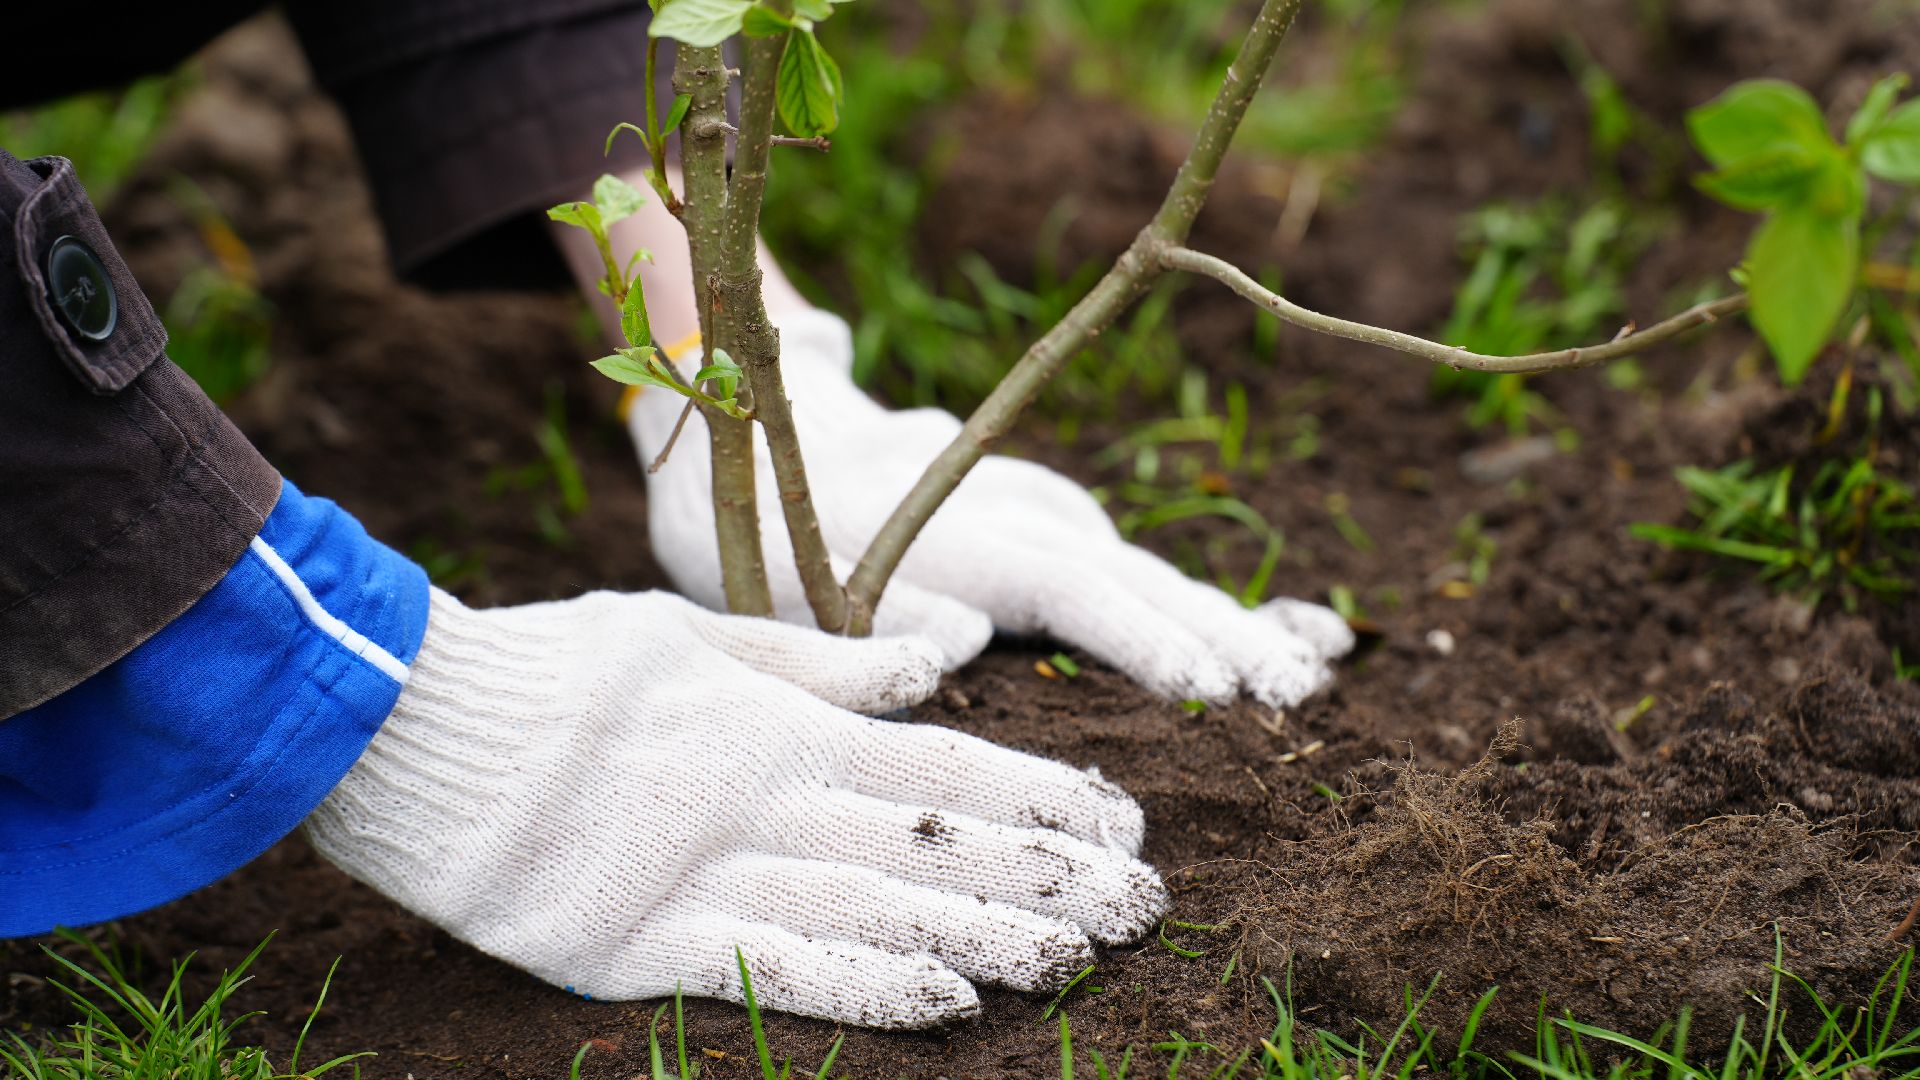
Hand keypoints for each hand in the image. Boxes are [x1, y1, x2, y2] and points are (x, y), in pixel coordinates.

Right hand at [303, 586, 1164, 1026]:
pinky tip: (950, 1005)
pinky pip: (774, 969)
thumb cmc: (557, 673)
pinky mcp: (641, 945)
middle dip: (1046, 875)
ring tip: (1081, 963)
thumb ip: (823, 661)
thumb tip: (937, 669)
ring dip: (988, 938)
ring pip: (877, 909)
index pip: (941, 765)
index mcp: (779, 724)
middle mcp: (763, 797)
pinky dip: (866, 988)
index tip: (1124, 819)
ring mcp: (705, 874)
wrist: (414, 729)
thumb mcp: (695, 635)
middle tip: (1147, 904)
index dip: (1040, 796)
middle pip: (931, 844)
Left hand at [632, 309, 1355, 705]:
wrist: (754, 409)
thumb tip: (967, 638)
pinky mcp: (1037, 514)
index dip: (1137, 635)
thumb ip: (866, 609)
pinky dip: (1190, 595)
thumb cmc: (747, 516)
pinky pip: (1123, 558)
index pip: (1062, 585)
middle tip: (1305, 690)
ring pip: (1138, 565)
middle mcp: (1005, 509)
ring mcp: (1029, 504)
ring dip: (1222, 616)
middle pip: (1128, 573)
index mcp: (946, 529)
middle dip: (1220, 632)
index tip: (1214, 685)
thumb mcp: (774, 573)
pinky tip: (1256, 626)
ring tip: (1311, 668)